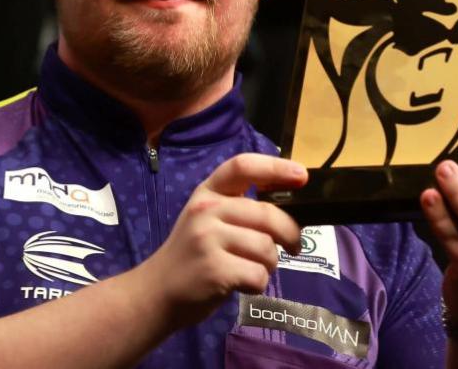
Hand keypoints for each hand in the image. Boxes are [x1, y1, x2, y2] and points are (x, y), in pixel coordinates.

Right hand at [138, 153, 306, 326]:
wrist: (156, 291)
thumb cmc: (192, 255)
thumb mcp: (207, 220)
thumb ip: (240, 209)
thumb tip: (291, 210)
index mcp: (207, 193)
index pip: (242, 166)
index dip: (275, 167)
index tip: (300, 175)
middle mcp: (206, 211)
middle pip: (267, 214)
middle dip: (290, 233)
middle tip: (293, 246)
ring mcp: (208, 239)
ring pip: (266, 248)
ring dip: (269, 264)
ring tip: (253, 268)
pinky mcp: (214, 269)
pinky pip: (258, 274)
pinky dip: (258, 284)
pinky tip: (242, 284)